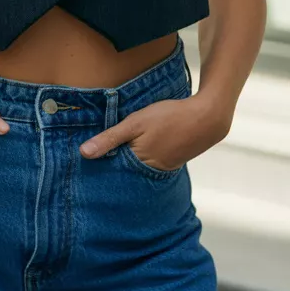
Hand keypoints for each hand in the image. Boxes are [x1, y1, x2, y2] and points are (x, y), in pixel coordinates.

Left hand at [79, 93, 227, 168]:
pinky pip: (149, 164)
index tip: (82, 167)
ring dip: (125, 163)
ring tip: (110, 157)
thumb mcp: (135, 123)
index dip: (98, 167)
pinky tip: (135, 151)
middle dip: (110, 168)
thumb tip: (83, 153)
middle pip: (123, 173)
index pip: (111, 172)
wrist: (207, 118)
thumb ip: (110, 138)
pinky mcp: (170, 162)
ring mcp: (161, 169)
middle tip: (92, 164)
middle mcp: (149, 172)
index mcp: (138, 164)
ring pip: (136, 168)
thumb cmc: (169, 117)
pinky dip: (140, 159)